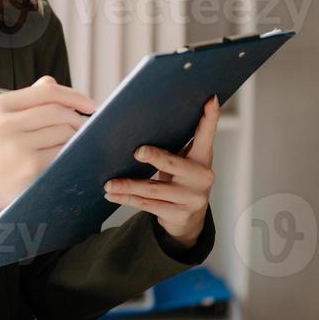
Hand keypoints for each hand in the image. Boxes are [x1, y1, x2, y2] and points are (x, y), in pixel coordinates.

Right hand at [0, 76, 95, 223]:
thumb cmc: (8, 144)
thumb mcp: (12, 115)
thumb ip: (36, 96)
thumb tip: (65, 90)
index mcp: (1, 105)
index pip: (47, 91)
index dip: (75, 96)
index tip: (91, 105)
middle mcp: (5, 125)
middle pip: (59, 111)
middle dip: (78, 117)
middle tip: (85, 125)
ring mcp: (17, 147)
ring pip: (65, 131)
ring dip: (77, 135)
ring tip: (73, 140)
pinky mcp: (31, 168)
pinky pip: (64, 151)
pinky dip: (72, 151)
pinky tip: (68, 154)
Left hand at [103, 96, 220, 251]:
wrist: (189, 220)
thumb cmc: (180, 181)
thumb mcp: (183, 163)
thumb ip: (174, 147)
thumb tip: (138, 124)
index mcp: (203, 159)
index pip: (206, 135)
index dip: (210, 117)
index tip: (210, 99)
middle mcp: (202, 178)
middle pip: (174, 163)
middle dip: (155, 158)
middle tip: (137, 151)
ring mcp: (191, 198)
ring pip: (154, 189)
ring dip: (128, 185)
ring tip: (108, 183)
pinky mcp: (179, 215)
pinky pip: (147, 205)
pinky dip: (127, 199)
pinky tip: (112, 195)